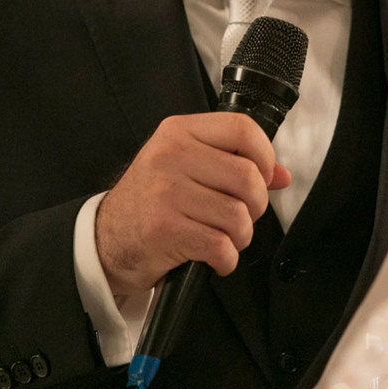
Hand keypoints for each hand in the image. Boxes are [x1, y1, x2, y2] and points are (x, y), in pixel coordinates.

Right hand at [94, 112, 291, 294]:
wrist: (106, 238)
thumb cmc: (153, 200)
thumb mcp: (187, 167)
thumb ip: (235, 162)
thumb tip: (282, 175)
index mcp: (179, 132)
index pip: (241, 129)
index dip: (265, 155)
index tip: (263, 175)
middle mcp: (170, 156)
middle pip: (247, 176)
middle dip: (256, 205)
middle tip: (242, 215)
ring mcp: (165, 192)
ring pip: (238, 215)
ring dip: (241, 236)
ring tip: (226, 238)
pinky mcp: (163, 229)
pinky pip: (220, 246)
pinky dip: (226, 259)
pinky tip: (215, 257)